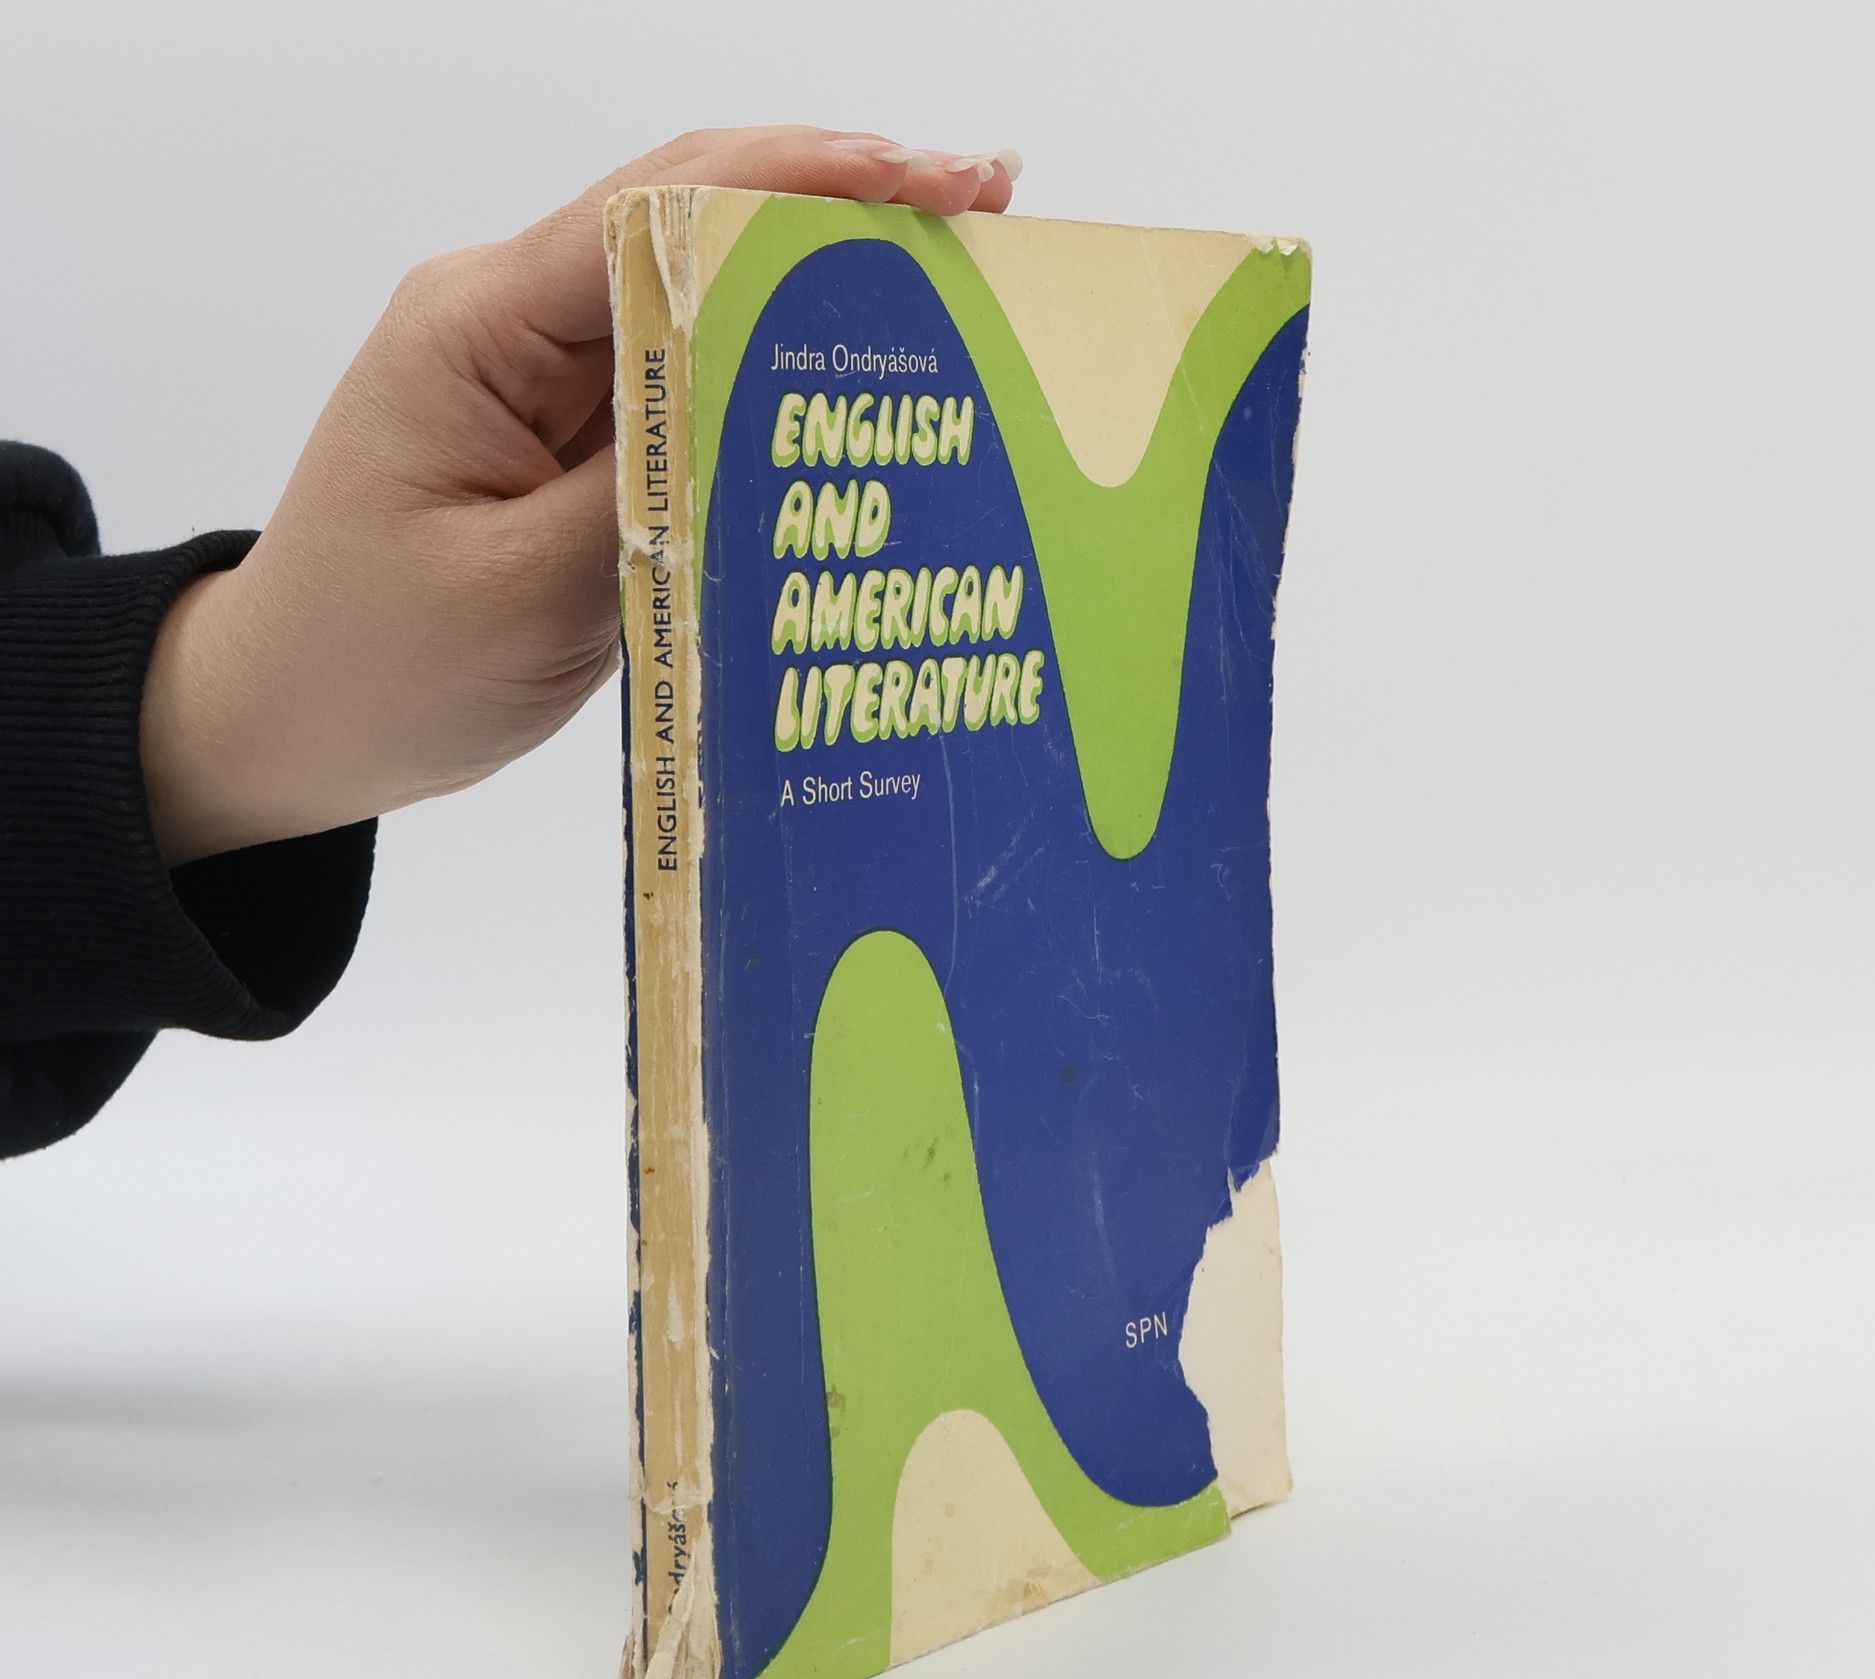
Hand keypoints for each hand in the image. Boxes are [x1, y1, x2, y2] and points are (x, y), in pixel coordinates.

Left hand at [141, 127, 1020, 864]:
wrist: (296, 718)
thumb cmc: (377, 664)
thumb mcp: (519, 593)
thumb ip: (649, 494)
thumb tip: (775, 409)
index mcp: (477, 326)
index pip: (657, 208)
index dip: (808, 178)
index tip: (937, 181)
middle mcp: (517, 325)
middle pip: (696, 222)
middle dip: (845, 207)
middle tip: (991, 214)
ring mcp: (551, 382)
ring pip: (707, 301)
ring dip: (826, 288)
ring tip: (963, 284)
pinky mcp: (580, 444)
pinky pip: (696, 389)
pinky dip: (781, 379)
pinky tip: (868, 387)